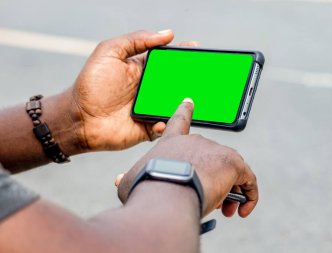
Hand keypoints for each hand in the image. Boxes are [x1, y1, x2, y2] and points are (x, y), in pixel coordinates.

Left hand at [69, 30, 195, 150]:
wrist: (80, 118)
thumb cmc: (91, 84)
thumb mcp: (109, 52)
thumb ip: (136, 39)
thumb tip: (167, 33)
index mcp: (142, 69)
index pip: (167, 60)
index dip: (181, 55)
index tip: (195, 50)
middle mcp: (148, 88)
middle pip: (175, 82)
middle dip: (188, 78)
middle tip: (199, 76)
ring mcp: (149, 108)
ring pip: (174, 104)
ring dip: (183, 102)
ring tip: (189, 98)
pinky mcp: (148, 127)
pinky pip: (166, 125)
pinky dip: (169, 123)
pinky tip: (163, 120)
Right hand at [116, 99, 258, 217]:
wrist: (165, 193)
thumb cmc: (146, 188)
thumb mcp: (132, 182)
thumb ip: (129, 178)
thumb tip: (119, 180)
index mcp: (173, 142)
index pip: (179, 120)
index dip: (184, 110)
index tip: (189, 101)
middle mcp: (196, 141)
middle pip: (210, 159)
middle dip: (210, 179)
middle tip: (207, 199)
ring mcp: (217, 150)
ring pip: (229, 170)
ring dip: (228, 190)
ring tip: (223, 208)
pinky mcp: (233, 163)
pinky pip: (247, 180)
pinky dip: (249, 195)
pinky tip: (243, 210)